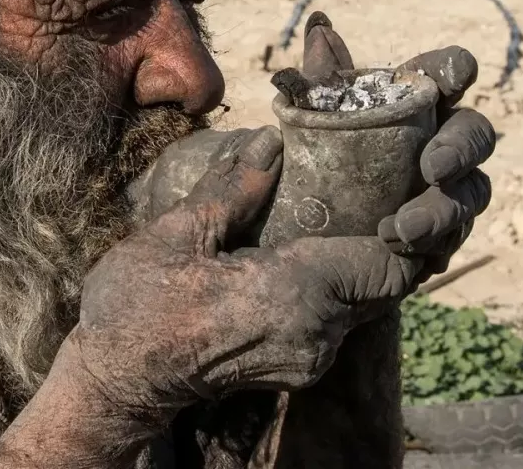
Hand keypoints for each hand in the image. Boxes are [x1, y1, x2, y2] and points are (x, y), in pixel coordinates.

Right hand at [71, 126, 429, 422]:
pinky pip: (340, 318)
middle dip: (390, 235)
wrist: (115, 382)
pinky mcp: (298, 367)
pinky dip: (339, 284)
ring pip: (365, 303)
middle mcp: (318, 335)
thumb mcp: (178, 234)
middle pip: (386, 283)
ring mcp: (310, 359)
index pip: (389, 264)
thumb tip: (272, 141)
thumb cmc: (135, 308)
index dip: (408, 225)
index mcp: (296, 296)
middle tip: (376, 185)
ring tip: (346, 210)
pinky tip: (316, 248)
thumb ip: (234, 187)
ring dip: (363, 260)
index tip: (395, 186)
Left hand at [301, 11, 495, 280]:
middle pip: (476, 133)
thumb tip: (320, 29)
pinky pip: (454, 239)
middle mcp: (435, 142)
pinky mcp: (437, 239)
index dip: (455, 69)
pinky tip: (403, 250)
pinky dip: (434, 244)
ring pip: (472, 192)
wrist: (288, 245)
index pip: (444, 73)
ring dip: (443, 209)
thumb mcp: (297, 128)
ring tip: (400, 229)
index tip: (453, 76)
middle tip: (431, 169)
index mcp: (408, 103)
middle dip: (460, 148)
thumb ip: (314, 85)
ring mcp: (442, 192)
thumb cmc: (296, 171)